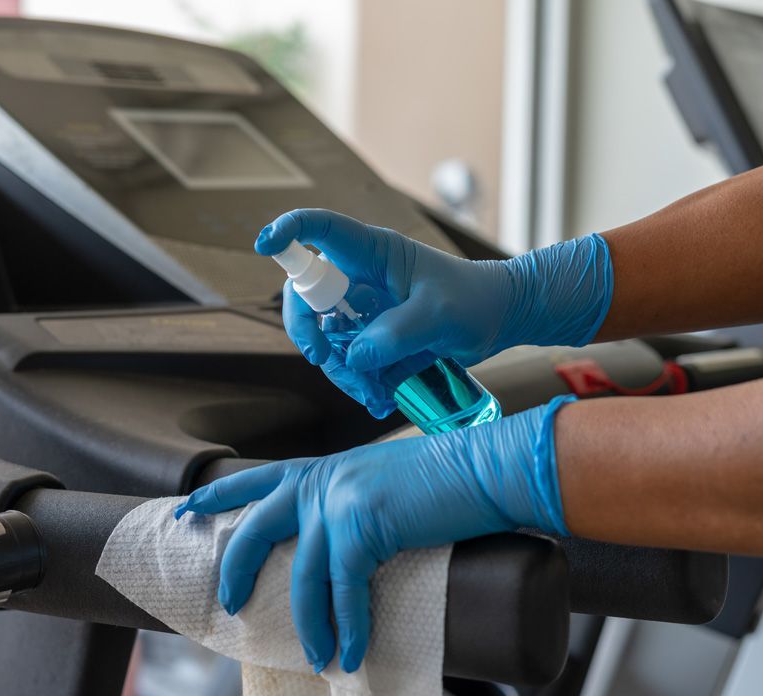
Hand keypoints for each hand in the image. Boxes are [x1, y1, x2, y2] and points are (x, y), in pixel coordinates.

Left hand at [175, 396, 573, 672]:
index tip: (186, 510)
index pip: (256, 480)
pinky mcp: (361, 525)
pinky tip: (351, 652)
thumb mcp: (382, 486)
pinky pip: (342, 590)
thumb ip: (353, 509)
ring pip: (301, 575)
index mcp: (323, 470)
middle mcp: (322, 480)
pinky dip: (347, 627)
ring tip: (315, 655)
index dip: (218, 497)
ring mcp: (338, 500)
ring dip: (308, 623)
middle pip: (256, 528)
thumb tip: (345, 552)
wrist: (487, 468)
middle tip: (230, 602)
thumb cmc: (446, 481)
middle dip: (236, 568)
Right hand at [257, 209, 611, 416]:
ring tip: (375, 395)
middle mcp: (357, 277)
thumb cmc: (474, 300)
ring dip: (341, 371)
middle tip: (328, 363)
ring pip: (325, 338)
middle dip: (311, 334)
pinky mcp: (368, 334)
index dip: (288, 231)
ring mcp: (359, 307)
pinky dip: (356, 382)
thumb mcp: (440, 314)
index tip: (265, 244)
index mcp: (372, 252)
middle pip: (306, 297)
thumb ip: (397, 334)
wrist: (497, 319)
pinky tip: (380, 399)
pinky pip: (346, 359)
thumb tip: (355, 358)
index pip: (320, 229)